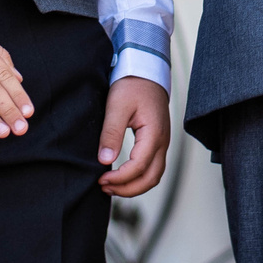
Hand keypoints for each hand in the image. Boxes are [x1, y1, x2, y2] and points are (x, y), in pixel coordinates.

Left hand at [97, 76, 171, 196]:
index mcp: (154, 134)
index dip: (119, 178)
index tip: (101, 179)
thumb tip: (105, 160)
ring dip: (134, 186)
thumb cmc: (132, 85)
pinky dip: (139, 178)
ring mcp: (162, 143)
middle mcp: (162, 142)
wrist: (146, 73)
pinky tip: (122, 177)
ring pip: (154, 176)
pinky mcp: (157, 142)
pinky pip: (153, 168)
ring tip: (111, 186)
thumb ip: (111, 133)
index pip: (138, 167)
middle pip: (151, 179)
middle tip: (104, 187)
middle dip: (127, 189)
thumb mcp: (117, 106)